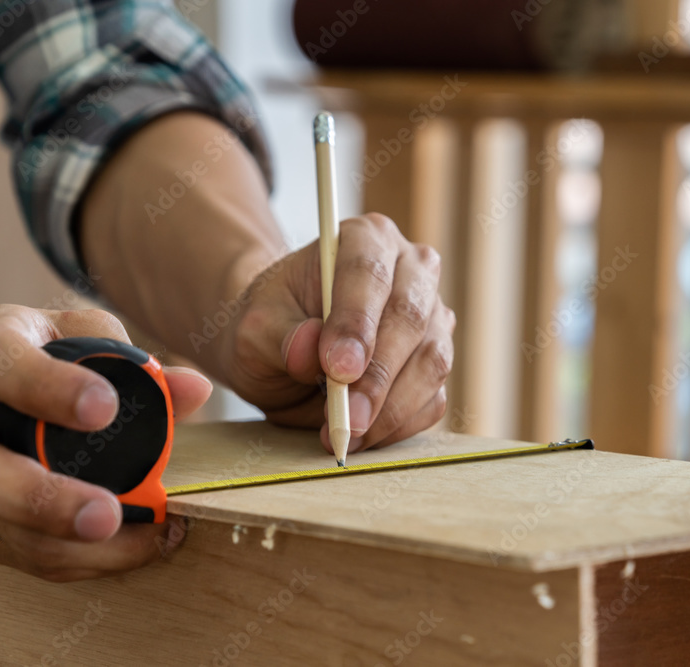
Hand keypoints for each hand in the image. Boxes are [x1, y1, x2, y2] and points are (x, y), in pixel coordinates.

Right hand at [0, 305, 211, 580]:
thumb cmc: (47, 356)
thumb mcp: (83, 338)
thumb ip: (135, 362)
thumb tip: (194, 389)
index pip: (1, 365)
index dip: (50, 389)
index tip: (103, 410)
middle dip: (44, 501)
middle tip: (106, 515)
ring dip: (70, 545)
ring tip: (146, 537)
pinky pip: (18, 551)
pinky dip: (78, 558)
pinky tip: (134, 547)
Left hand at [222, 213, 454, 452]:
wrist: (285, 346)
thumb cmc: (271, 325)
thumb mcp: (253, 328)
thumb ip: (277, 335)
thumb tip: (309, 349)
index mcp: (365, 239)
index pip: (369, 273)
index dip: (356, 321)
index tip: (336, 367)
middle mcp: (411, 269)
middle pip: (410, 318)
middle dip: (377, 376)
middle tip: (345, 417)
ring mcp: (432, 316)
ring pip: (432, 361)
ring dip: (391, 407)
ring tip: (345, 433)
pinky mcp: (436, 361)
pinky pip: (434, 398)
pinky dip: (400, 424)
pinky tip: (363, 435)